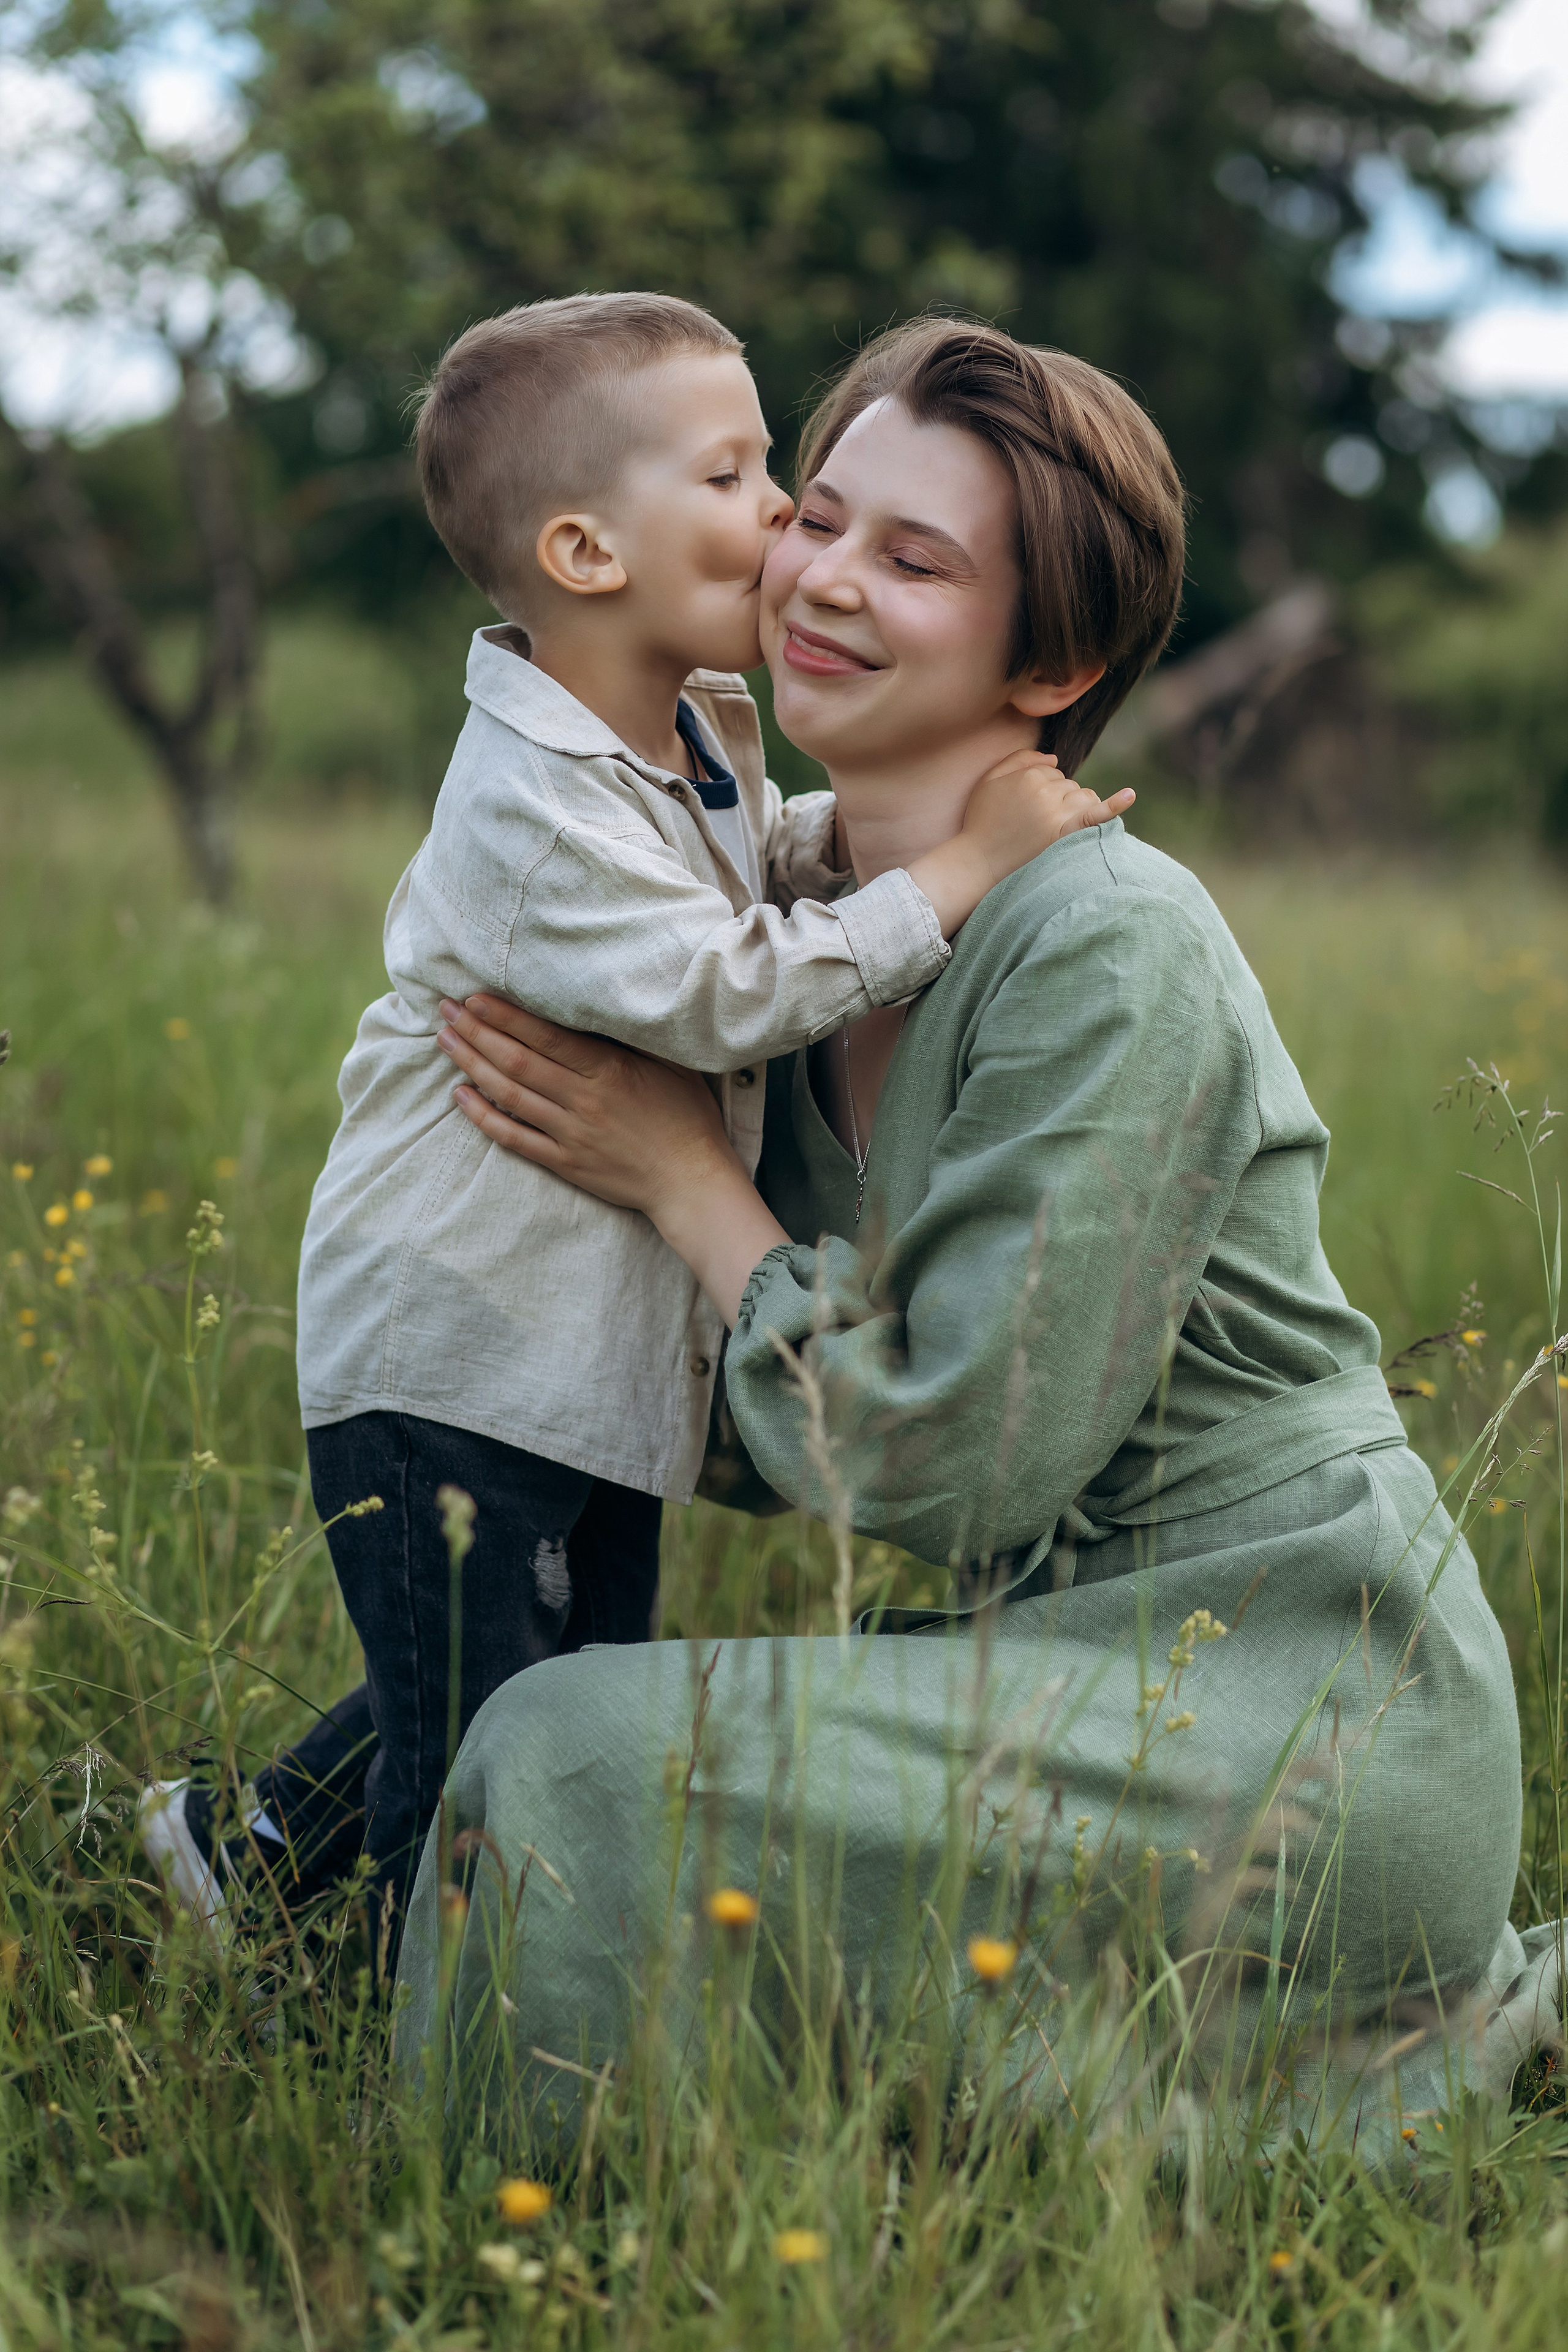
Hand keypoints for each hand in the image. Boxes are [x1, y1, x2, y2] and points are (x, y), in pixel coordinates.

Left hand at [437, 997, 788, 1323]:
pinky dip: (483, 1117)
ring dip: (471, 1065)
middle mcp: (582, 1100)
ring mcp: (569, 1134)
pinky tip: (460, 1096)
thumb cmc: (686, 1116)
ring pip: (508, 1095)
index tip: (474, 996)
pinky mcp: (563, 1162)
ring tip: (445, 1040)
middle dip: (476, 1032)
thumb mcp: (666, 1063)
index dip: (505, 1015)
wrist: (691, 1181)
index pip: (544, 1035)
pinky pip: (513, 1138)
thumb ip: (627, 1037)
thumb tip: (593, 1004)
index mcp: (607, 1070)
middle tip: (445, 1008)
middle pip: (516, 1060)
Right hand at [959, 749, 1133, 882]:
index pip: (1052, 772)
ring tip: (1054, 827)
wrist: (977, 863)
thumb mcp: (990, 781)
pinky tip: (1130, 795)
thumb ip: (1019, 760)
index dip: (1041, 788)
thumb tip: (1055, 758)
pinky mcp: (1066, 836)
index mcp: (1028, 776)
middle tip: (1035, 823)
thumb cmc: (982, 822)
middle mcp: (1045, 792)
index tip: (1027, 808)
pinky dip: (1114, 805)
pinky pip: (1096, 815)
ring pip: (1084, 797)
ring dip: (1076, 807)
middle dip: (1057, 799)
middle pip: (1069, 785)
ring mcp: (1057, 815)